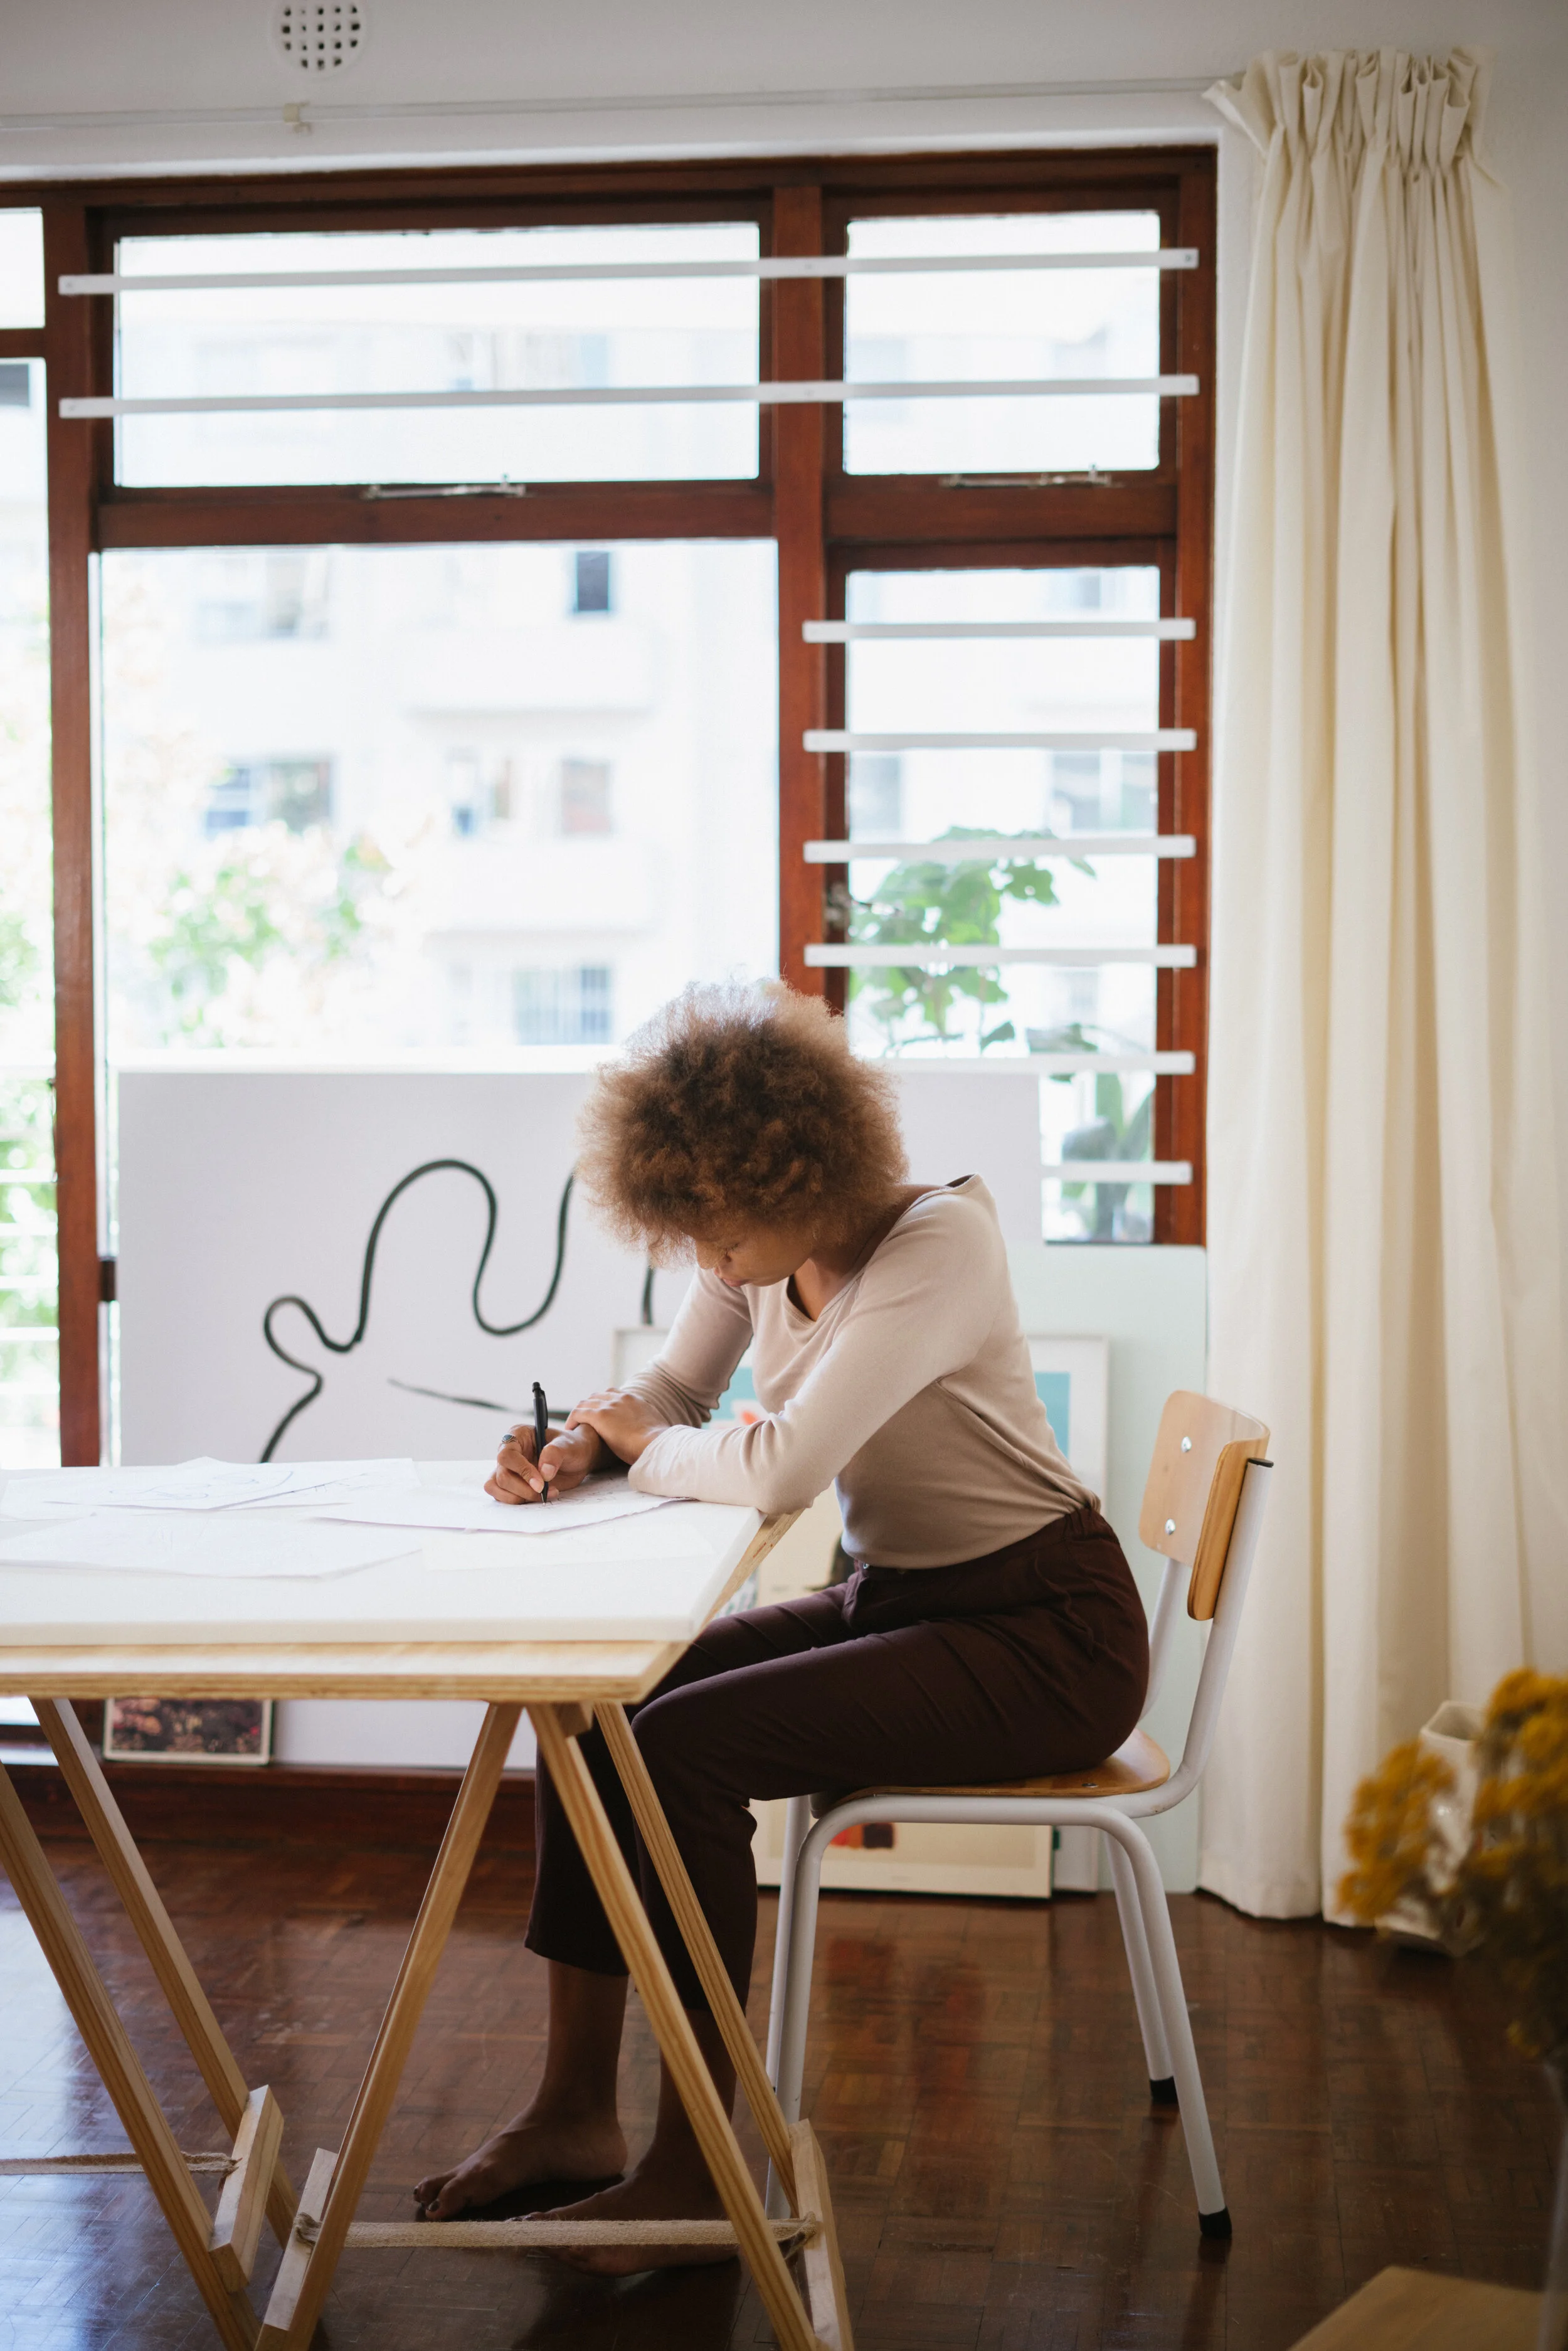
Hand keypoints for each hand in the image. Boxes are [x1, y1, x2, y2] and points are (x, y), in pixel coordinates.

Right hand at [486, 1421, 604, 1505]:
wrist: (578, 1459)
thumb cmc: (572, 1447)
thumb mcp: (568, 1445)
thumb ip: (555, 1454)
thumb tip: (544, 1473)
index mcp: (518, 1435)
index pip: (507, 1455)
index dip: (522, 1471)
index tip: (541, 1483)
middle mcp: (509, 1451)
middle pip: (502, 1475)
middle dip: (524, 1489)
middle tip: (546, 1491)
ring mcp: (508, 1468)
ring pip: (497, 1487)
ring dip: (520, 1497)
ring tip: (544, 1494)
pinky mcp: (511, 1483)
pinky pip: (502, 1496)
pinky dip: (518, 1501)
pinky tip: (537, 1497)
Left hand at [567, 1387, 670, 1465]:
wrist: (656, 1443)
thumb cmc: (657, 1442)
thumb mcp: (654, 1426)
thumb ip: (647, 1424)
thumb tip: (650, 1432)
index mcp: (634, 1399)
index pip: (613, 1394)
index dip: (603, 1403)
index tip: (599, 1414)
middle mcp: (621, 1398)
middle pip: (597, 1396)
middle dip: (589, 1406)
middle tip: (584, 1420)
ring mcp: (609, 1406)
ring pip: (586, 1403)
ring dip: (579, 1413)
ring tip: (575, 1425)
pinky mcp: (599, 1416)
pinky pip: (579, 1413)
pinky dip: (572, 1419)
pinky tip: (570, 1429)